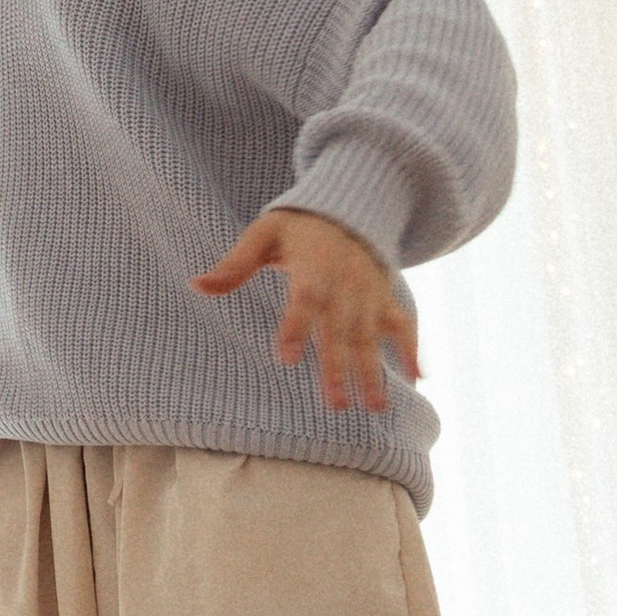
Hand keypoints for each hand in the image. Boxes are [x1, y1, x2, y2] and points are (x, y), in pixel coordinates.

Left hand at [193, 210, 418, 416]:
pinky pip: (404, 325)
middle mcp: (345, 285)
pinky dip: (413, 350)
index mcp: (313, 268)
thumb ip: (235, 264)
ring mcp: (369, 294)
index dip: (296, 327)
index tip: (286, 358)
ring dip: (375, 372)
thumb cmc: (298, 227)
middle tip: (336, 405)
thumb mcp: (264, 234)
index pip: (305, 300)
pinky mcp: (385, 298)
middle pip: (341, 330)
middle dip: (340, 368)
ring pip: (372, 337)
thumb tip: (197, 285)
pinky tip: (420, 380)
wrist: (349, 207)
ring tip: (377, 408)